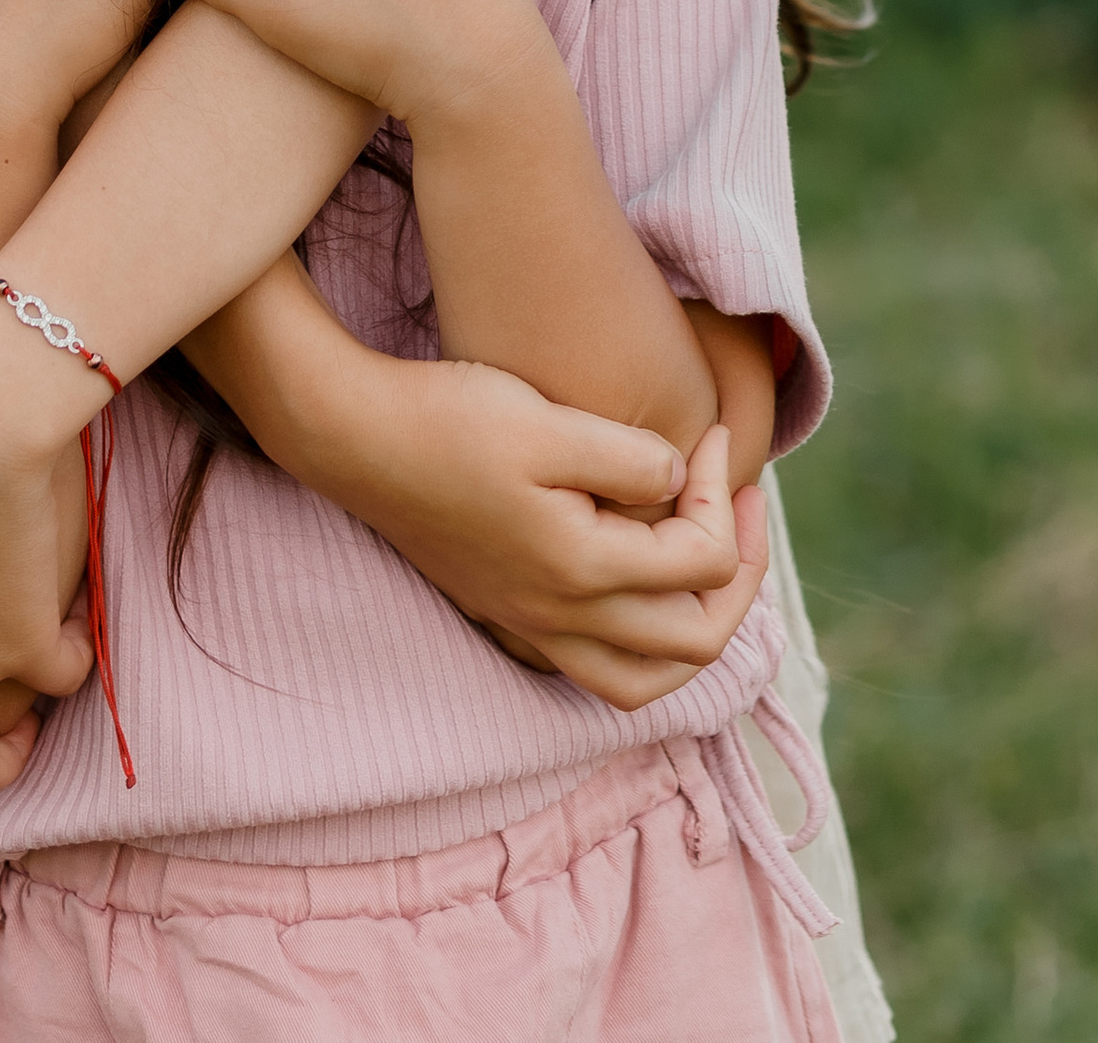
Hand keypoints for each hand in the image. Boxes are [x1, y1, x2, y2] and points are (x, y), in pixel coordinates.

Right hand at [326, 368, 766, 708]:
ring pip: (644, 680)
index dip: (724, 494)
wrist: (356, 437)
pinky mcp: (507, 613)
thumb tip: (680, 483)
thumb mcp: (550, 421)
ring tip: (709, 564)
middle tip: (741, 503)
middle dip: (740, 574)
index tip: (709, 437)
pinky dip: (639, 645)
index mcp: (582, 569)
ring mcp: (530, 623)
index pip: (704, 561)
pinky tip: (637, 586)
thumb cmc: (451, 418)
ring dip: (695, 630)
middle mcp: (560, 616)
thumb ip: (632, 460)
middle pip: (695, 642)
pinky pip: (595, 668)